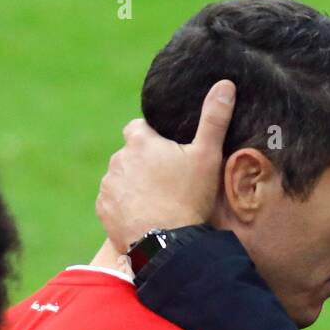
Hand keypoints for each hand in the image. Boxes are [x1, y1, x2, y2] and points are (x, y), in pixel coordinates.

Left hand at [95, 79, 236, 250]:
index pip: (140, 128)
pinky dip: (125, 208)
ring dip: (133, 186)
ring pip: (121, 179)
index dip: (154, 140)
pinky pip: (113, 203)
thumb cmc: (189, 199)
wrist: (168, 246)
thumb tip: (225, 83)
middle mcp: (118, 159)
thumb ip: (214, 119)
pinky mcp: (103, 209)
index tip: (169, 156)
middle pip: (130, 155)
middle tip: (168, 184)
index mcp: (140, 140)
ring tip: (157, 204)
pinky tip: (144, 218)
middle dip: (144, 165)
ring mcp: (108, 185)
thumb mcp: (208, 157)